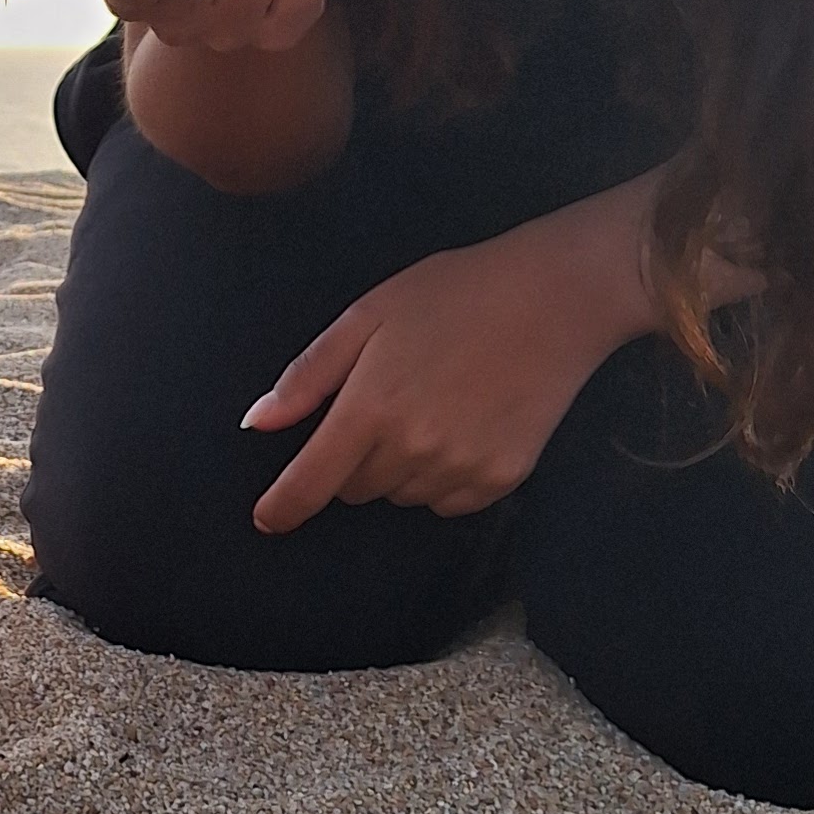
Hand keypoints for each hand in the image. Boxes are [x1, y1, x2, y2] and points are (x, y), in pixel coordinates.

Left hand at [241, 210, 647, 530]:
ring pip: (401, 496)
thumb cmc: (454, 294)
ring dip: (398, 468)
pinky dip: (442, 478)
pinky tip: (463, 425)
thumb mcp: (368, 315)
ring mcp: (460, 468)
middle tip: (384, 404)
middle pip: (355, 489)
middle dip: (352, 459)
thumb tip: (257, 422)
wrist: (555, 298)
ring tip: (431, 405)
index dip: (281, 507)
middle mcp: (412, 450)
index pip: (310, 484)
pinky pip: (448, 502)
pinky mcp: (502, 478)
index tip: (267, 519)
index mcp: (369, 408)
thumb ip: (308, 375)